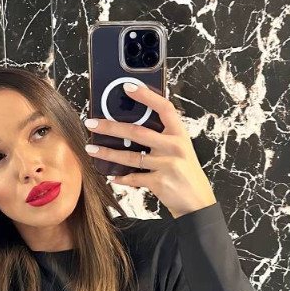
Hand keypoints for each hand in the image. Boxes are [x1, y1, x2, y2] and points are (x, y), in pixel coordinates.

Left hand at [84, 82, 216, 216]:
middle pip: (138, 131)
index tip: (128, 87)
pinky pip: (134, 178)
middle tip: (92, 123)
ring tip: (91, 149)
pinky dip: (121, 178)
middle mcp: (174, 147)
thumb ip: (163, 139)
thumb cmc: (186, 174)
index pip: (164, 108)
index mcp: (180, 135)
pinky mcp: (160, 182)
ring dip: (108, 152)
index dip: (147, 96)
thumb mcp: (181, 151)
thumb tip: (133, 128)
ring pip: (130, 156)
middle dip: (111, 126)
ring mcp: (167, 165)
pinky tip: (112, 176)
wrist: (198, 203)